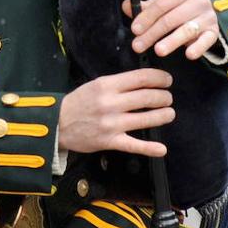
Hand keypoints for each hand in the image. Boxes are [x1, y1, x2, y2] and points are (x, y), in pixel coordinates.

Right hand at [58, 68, 174, 156]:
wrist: (57, 123)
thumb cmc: (79, 102)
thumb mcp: (96, 84)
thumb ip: (119, 84)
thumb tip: (145, 82)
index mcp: (107, 85)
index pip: (141, 78)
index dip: (159, 78)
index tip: (167, 80)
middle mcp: (111, 103)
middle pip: (148, 97)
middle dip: (164, 97)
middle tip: (168, 98)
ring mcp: (112, 124)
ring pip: (146, 119)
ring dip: (163, 116)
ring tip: (169, 113)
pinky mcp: (110, 141)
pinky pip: (134, 145)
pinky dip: (150, 148)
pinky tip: (162, 149)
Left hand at [122, 0, 219, 59]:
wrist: (208, 10)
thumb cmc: (180, 6)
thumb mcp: (164, 2)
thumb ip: (146, 6)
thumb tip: (126, 7)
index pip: (162, 3)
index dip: (147, 17)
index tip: (135, 29)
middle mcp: (198, 1)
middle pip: (171, 18)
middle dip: (152, 33)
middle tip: (138, 46)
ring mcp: (208, 17)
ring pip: (187, 30)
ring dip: (172, 41)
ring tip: (158, 50)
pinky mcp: (214, 32)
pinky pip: (206, 41)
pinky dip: (198, 48)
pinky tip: (189, 54)